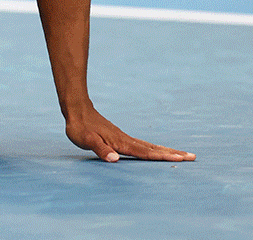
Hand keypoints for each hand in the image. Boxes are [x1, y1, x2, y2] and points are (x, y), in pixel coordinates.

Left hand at [66, 103, 194, 162]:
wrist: (77, 110)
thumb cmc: (80, 128)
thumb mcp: (85, 140)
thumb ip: (100, 149)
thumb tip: (114, 159)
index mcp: (121, 143)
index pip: (145, 152)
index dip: (161, 156)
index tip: (179, 159)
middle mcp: (127, 140)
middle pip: (154, 148)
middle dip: (173, 153)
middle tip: (193, 157)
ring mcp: (126, 138)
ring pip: (151, 146)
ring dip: (168, 150)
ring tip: (183, 155)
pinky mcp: (122, 138)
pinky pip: (144, 145)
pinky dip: (156, 149)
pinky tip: (159, 151)